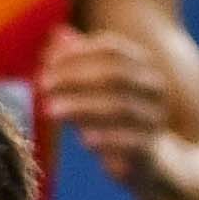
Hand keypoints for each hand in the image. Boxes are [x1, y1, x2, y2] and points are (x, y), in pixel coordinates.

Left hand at [38, 25, 182, 188]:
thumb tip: (57, 34)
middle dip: (74, 76)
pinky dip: (105, 138)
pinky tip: (83, 140)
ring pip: (120, 107)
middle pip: (115, 74)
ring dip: (80, 106)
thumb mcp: (95, 90)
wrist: (150, 165)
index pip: (113, 48)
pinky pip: (130, 141)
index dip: (77, 52)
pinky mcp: (151, 151)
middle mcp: (155, 90)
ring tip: (50, 110)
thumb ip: (78, 63)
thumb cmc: (114, 120)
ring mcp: (155, 121)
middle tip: (43, 85)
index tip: (46, 61)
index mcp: (143, 67)